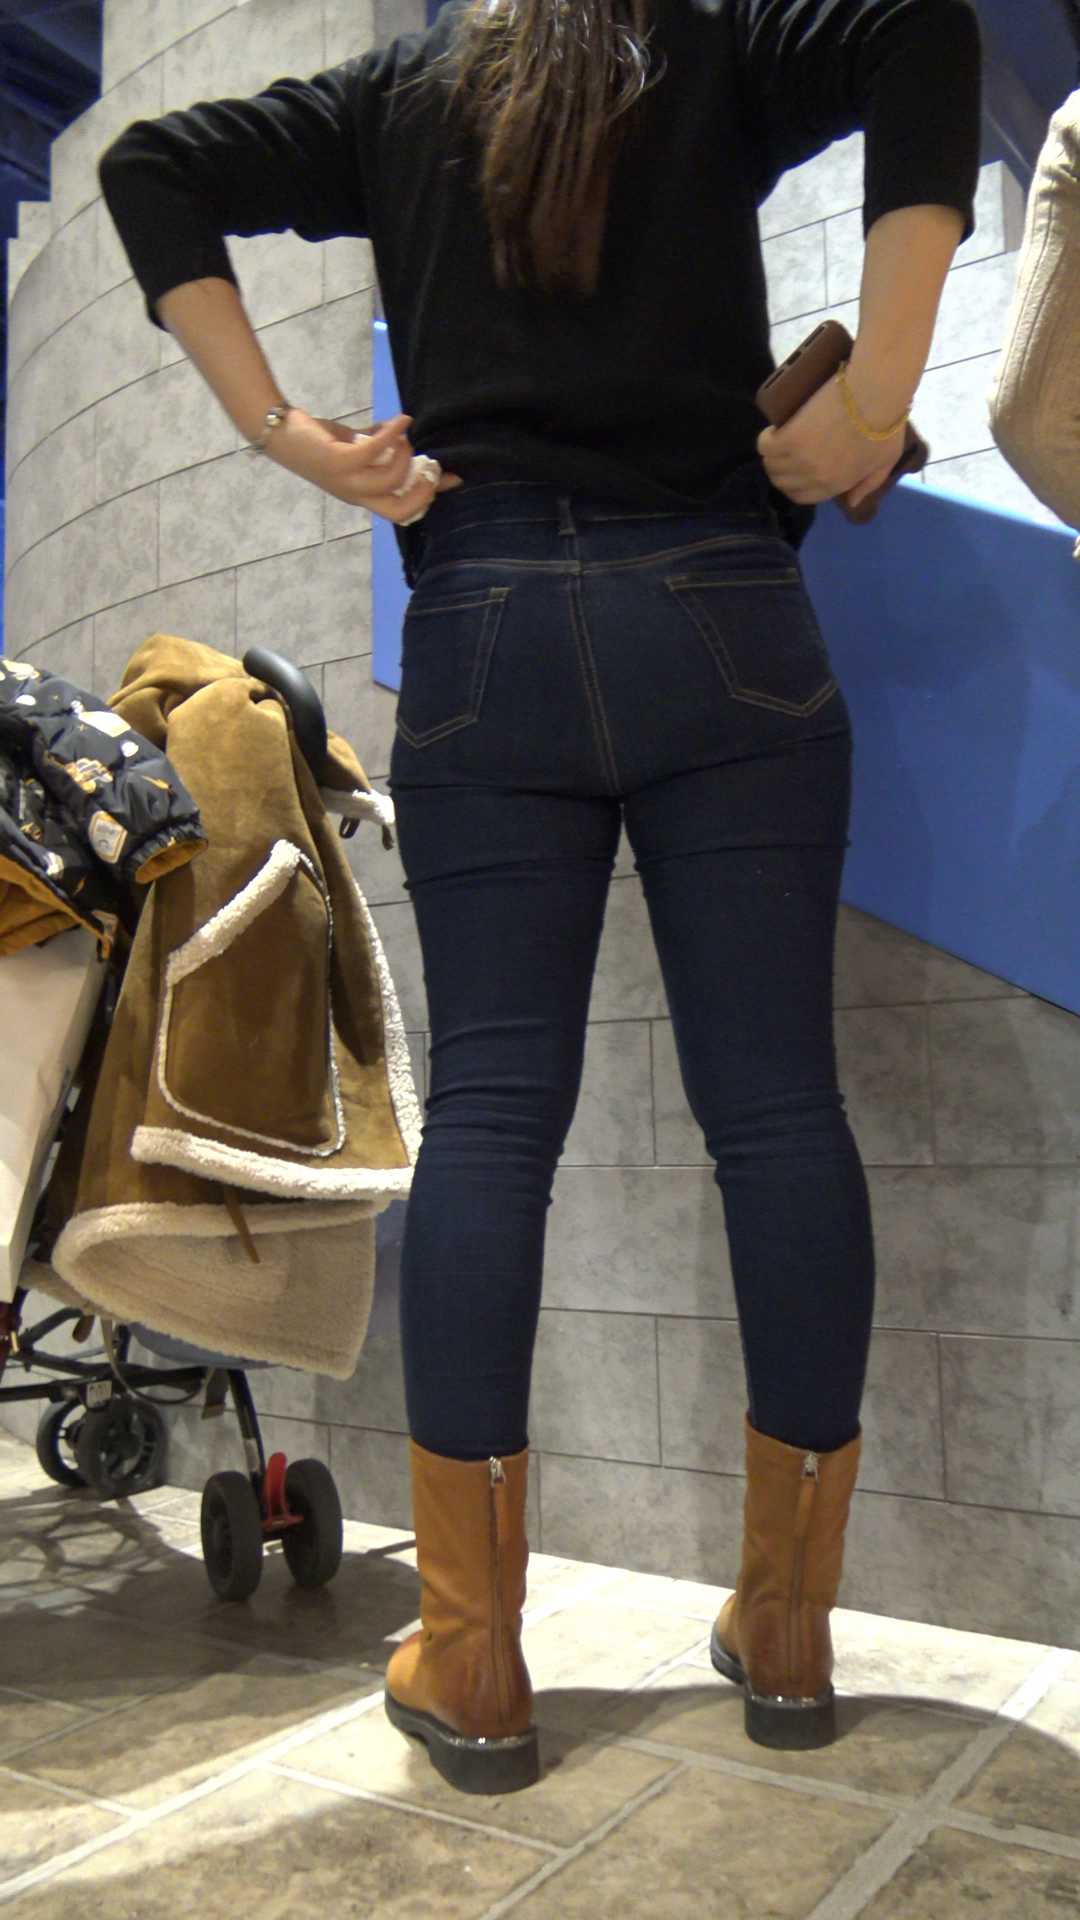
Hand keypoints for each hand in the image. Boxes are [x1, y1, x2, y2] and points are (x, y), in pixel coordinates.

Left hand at [265, 409, 462, 522]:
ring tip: (405, 435)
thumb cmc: (313, 440)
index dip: (428, 496)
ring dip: (406, 453)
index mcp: (359, 496)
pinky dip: (394, 433)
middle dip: (423, 490)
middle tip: (431, 466)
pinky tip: (401, 420)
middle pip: (400, 510)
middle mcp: (355, 494)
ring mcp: (347, 480)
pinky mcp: (340, 460)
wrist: (279, 432)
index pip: (400, 509)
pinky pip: (377, 450)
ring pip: (393, 478)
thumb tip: (403, 435)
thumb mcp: (349, 447)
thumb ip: (375, 446)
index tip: (452, 479)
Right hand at [757, 370, 905, 510]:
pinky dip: (766, 439)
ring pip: (770, 464)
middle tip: (786, 449)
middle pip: (782, 482)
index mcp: (836, 484)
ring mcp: (799, 458)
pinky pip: (765, 445)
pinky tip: (774, 430)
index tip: (796, 469)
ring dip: (772, 454)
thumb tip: (853, 501)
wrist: (874, 390)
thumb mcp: (886, 460)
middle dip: (782, 469)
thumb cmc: (885, 422)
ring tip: (779, 438)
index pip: (801, 497)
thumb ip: (870, 484)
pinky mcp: (788, 437)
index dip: (795, 485)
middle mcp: (813, 477)